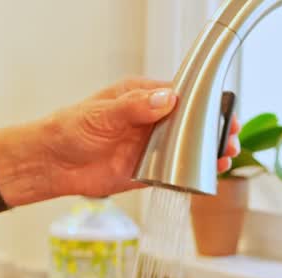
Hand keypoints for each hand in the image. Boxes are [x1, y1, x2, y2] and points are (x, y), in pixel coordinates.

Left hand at [0, 78, 239, 204]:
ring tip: (225, 158)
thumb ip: (134, 107)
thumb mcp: (103, 114)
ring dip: (206, 154)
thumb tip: (166, 99)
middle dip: (212, 130)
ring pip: (186, 150)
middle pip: (190, 124)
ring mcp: (149, 147)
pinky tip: (205, 178)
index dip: (204, 103)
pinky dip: (190, 176)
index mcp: (141, 98)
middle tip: (230, 138)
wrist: (51, 164)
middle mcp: (149, 121)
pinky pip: (173, 174)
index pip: (181, 95)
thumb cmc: (70, 129)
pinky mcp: (145, 172)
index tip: (222, 110)